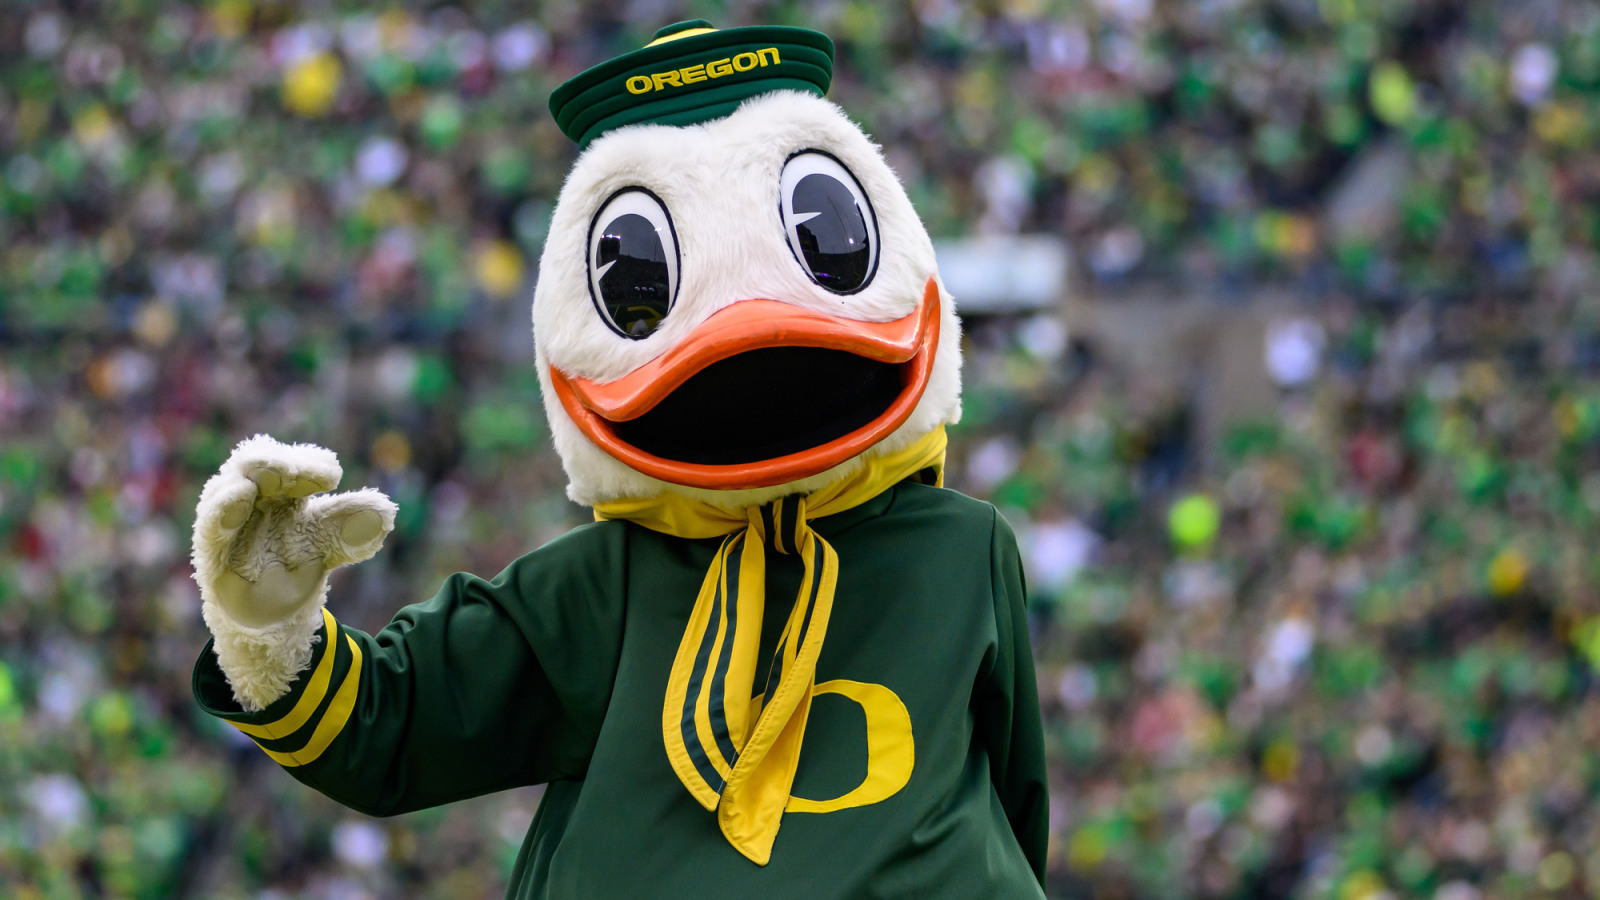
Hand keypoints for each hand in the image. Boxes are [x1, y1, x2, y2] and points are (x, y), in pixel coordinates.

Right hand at [192, 435, 396, 628]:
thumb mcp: (329, 547)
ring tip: (284, 473)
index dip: (314, 465)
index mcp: (285, 493)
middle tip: (310, 472)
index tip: (332, 477)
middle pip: (263, 463)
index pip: (298, 465)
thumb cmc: (293, 567)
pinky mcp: (213, 550)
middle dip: (286, 462)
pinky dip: (224, 505)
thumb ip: (353, 531)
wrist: (269, 617)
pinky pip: (213, 522)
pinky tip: (241, 492)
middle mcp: (254, 498)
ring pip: (235, 483)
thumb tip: (386, 513)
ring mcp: (231, 520)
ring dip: (258, 473)